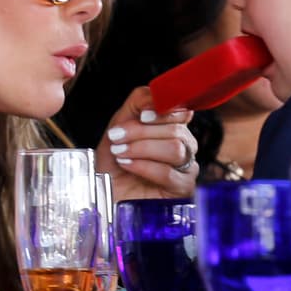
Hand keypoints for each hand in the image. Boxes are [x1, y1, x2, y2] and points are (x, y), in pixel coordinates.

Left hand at [96, 87, 198, 201]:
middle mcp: (183, 146)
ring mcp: (186, 167)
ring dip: (142, 148)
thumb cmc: (112, 165)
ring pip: (176, 148)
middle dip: (140, 132)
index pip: (181, 111)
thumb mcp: (118, 126)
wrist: (104, 195)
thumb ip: (137, 104)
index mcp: (170, 128)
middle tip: (117, 138)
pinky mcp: (183, 189)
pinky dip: (144, 166)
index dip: (164, 110)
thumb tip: (155, 95)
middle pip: (176, 129)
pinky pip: (169, 172)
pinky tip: (128, 165)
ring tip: (120, 153)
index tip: (141, 115)